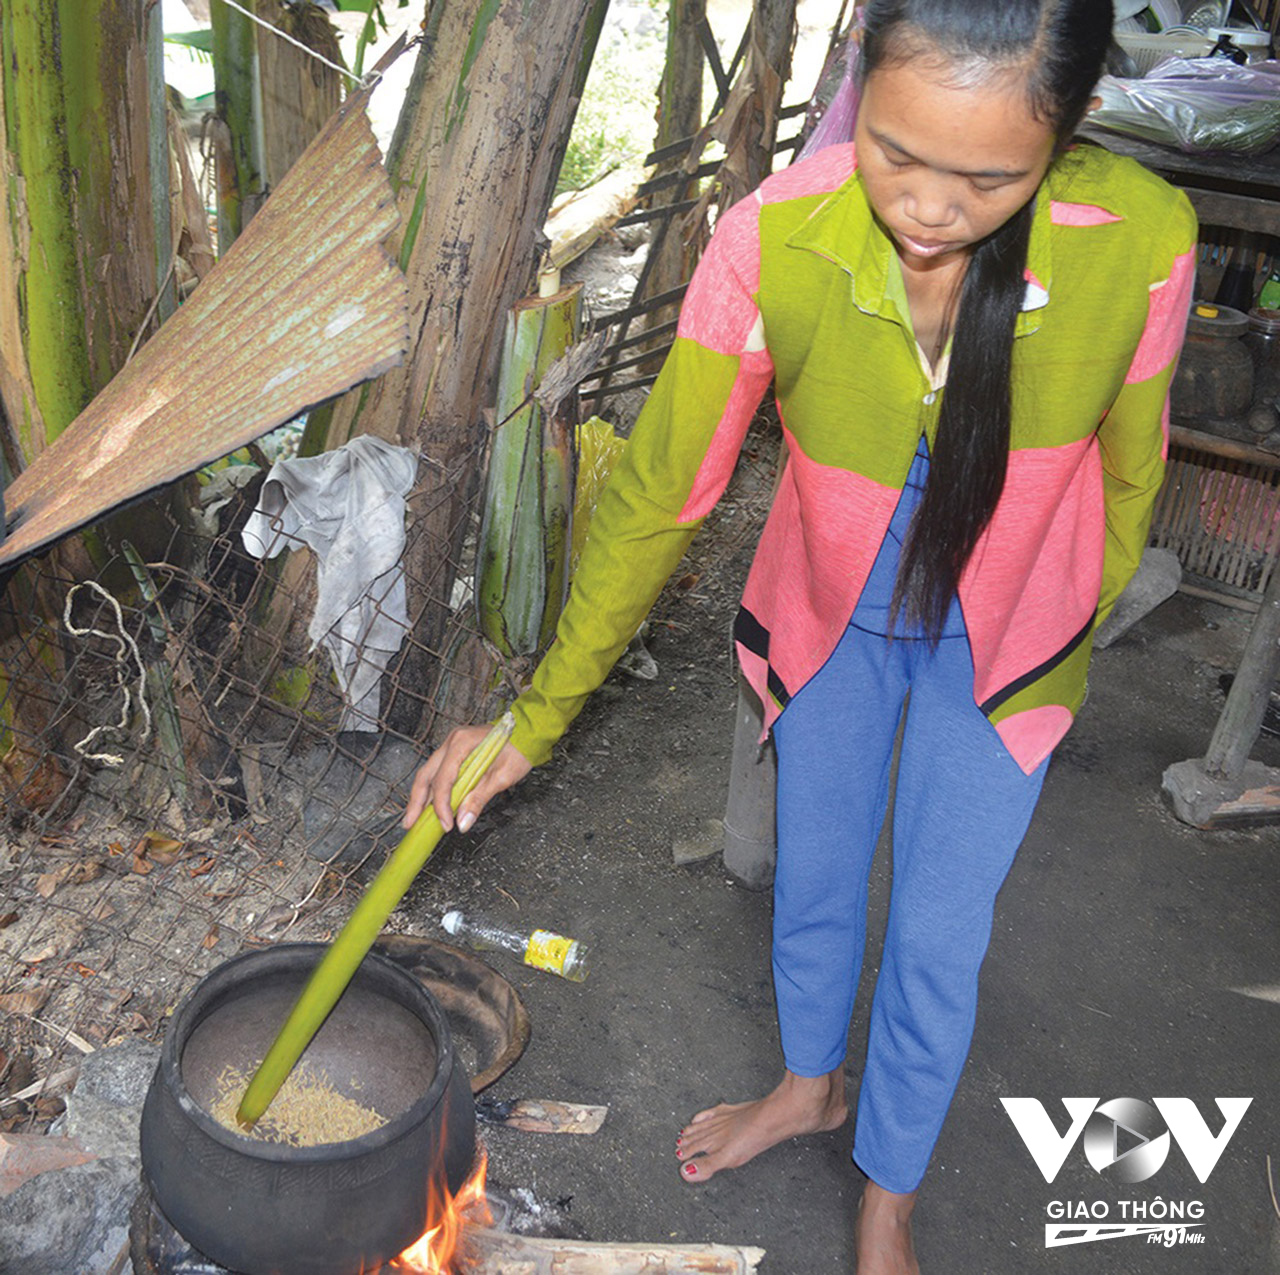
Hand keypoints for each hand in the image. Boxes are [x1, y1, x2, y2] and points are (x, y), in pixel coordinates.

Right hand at [402, 726, 531, 832]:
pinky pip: (437, 772)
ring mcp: (451, 745)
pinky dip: (432, 789)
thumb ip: (479, 799)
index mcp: (462, 743)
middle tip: (410, 824)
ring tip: (414, 818)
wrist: (526, 734)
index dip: (441, 805)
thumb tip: (463, 822)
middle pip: (426, 775)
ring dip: (420, 797)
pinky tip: (428, 805)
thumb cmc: (518, 750)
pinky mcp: (454, 751)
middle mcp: (452, 741)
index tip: (445, 824)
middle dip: (416, 802)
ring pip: (428, 773)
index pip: (443, 779)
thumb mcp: (502, 777)